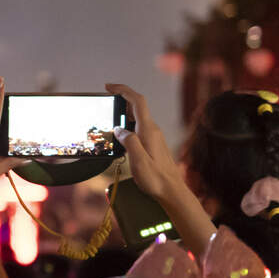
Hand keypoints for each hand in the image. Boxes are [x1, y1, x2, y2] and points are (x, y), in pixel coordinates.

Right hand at [105, 83, 184, 200]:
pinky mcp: (153, 143)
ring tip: (110, 119)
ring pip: (137, 117)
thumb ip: (129, 141)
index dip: (123, 90)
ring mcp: (153, 136)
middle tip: (106, 101)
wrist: (172, 190)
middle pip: (137, 106)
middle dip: (121, 99)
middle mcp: (152, 130)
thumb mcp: (139, 160)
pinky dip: (127, 125)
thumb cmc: (156, 178)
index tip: (109, 87)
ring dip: (123, 113)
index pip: (137, 101)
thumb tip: (120, 129)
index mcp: (148, 130)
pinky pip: (139, 127)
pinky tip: (120, 136)